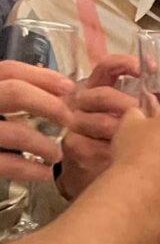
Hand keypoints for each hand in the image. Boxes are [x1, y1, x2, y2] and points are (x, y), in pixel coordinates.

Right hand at [0, 62, 72, 182]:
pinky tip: (43, 173)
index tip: (69, 87)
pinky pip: (6, 164)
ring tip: (57, 154)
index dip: (41, 76)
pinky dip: (29, 169)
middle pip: (15, 92)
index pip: (8, 70)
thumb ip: (9, 95)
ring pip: (16, 132)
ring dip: (44, 144)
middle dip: (49, 105)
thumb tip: (57, 93)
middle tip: (68, 120)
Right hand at [59, 55, 139, 199]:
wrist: (95, 176)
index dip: (126, 64)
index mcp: (97, 88)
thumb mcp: (136, 118)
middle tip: (149, 115)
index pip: (107, 67)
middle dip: (130, 104)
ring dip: (127, 130)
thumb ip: (153, 102)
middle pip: (103, 94)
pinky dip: (119, 151)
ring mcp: (75, 124)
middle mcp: (81, 102)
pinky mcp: (74, 148)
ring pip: (103, 122)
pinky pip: (99, 145)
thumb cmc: (119, 141)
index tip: (151, 69)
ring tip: (146, 140)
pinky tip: (130, 157)